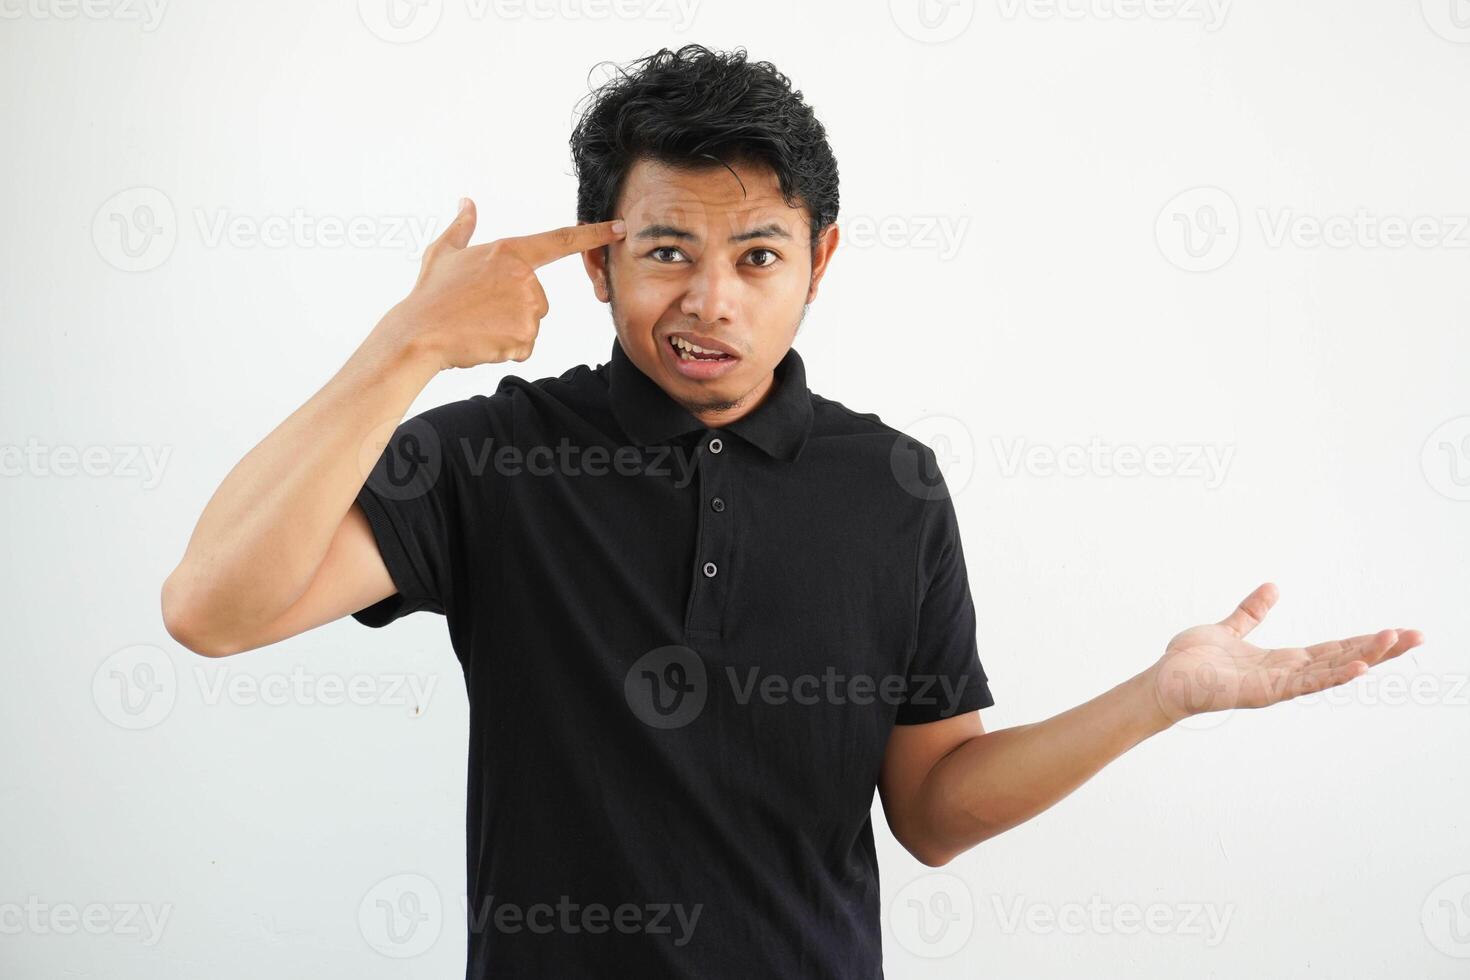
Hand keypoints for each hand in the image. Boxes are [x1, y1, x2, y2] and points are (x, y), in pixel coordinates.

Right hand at [379, 198, 624, 370]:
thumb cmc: (431, 294)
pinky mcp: (525, 336)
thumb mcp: (444, 252)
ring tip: (479, 324)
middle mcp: (525, 277)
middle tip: (479, 309)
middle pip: (538, 297)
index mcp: (510, 252)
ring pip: (532, 321)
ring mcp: (527, 308)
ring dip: (509, 327)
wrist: (419, 334)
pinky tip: (483, 340)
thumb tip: (466, 202)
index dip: (593, 234)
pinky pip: (525, 345)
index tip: (619, 227)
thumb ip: (463, 227)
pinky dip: (507, 347)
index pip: (561, 240)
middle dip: (514, 306)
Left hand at [1146, 583, 1423, 723]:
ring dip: (1364, 656)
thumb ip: (1251, 612)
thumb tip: (1274, 587)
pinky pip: (1302, 684)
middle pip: (1341, 658)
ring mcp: (1276, 686)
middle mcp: (1285, 675)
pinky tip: (1358, 666)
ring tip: (1395, 641)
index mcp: (1281, 661)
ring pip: (1329, 670)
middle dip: (1380, 649)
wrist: (1163, 681)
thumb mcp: (1229, 629)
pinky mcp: (1261, 693)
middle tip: (1418, 636)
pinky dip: (1332, 675)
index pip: (1332, 648)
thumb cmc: (1192, 661)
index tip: (1396, 631)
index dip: (1363, 640)